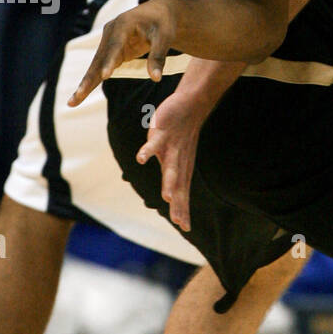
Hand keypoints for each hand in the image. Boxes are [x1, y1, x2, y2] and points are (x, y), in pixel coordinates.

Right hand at [68, 0, 178, 106]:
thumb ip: (158, 56)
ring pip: (96, 66)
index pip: (115, 45)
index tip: (105, 76)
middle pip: (99, 59)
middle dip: (88, 78)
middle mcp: (111, 33)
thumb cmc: (163, 22)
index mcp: (123, 24)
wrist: (159, 12)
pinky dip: (93, 81)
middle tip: (78, 95)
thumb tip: (156, 78)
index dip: (109, 61)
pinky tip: (82, 93)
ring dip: (86, 83)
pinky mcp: (112, 51)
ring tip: (73, 101)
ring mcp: (109, 42)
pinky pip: (101, 68)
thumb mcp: (165, 37)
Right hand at [136, 87, 203, 230]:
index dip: (183, 209)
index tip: (185, 228)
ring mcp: (171, 147)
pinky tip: (140, 160)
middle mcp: (178, 161)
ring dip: (169, 182)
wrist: (191, 105)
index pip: (183, 194)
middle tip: (179, 221)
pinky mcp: (162, 132)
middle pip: (178, 186)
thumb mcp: (180, 161)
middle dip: (179, 204)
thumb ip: (175, 180)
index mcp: (181, 169)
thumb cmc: (183, 137)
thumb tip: (170, 200)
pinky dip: (147, 151)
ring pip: (170, 168)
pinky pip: (154, 143)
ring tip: (167, 197)